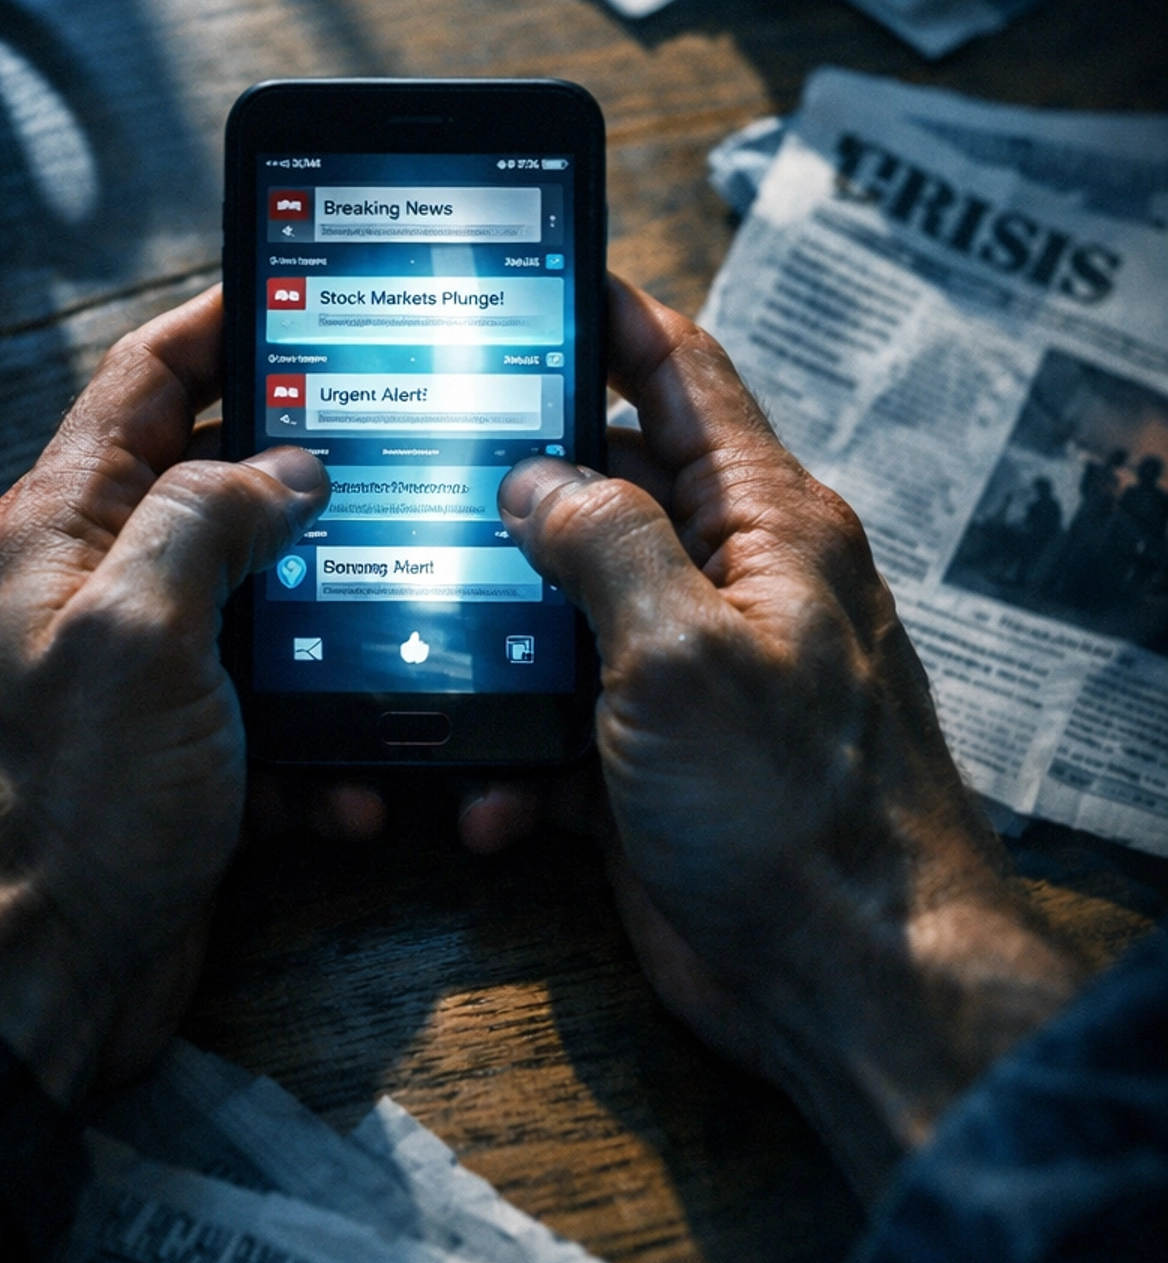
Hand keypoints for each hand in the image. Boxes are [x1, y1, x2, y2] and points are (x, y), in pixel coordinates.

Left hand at [0, 286, 326, 1105]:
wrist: (23, 985)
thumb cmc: (58, 810)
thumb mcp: (136, 632)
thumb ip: (206, 521)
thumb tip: (283, 465)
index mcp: (63, 531)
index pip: (144, 384)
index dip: (218, 324)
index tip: (297, 288)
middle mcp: (95, 589)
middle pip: (215, 490)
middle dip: (309, 484)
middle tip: (405, 464)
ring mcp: (140, 677)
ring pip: (264, 611)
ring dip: (335, 634)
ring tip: (403, 642)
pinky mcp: (180, 759)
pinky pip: (273, 720)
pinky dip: (322, 746)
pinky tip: (350, 786)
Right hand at [483, 277, 1081, 1200]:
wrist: (845, 982)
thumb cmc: (798, 813)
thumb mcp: (687, 651)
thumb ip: (607, 543)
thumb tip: (541, 476)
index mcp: (767, 529)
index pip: (687, 380)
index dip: (616, 321)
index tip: (541, 280)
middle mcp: (733, 587)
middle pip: (611, 491)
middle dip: (518, 486)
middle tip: (418, 466)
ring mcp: (691, 676)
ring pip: (567, 614)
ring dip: (498, 639)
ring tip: (427, 648)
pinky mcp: (654, 763)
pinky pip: (562, 725)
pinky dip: (514, 752)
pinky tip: (490, 794)